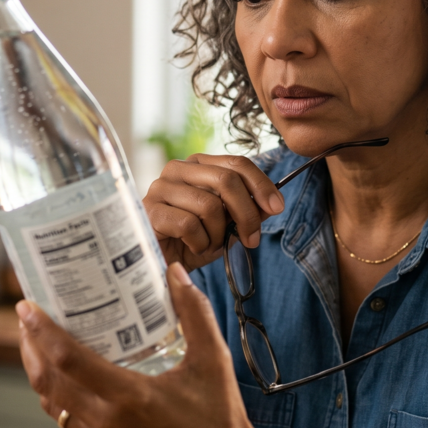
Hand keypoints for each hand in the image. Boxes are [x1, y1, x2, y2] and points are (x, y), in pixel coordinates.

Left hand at [17, 263, 289, 427]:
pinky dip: (55, 394)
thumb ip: (194, 311)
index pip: (68, 360)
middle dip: (30, 346)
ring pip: (52, 403)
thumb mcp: (213, 358)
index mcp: (130, 396)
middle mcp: (108, 421)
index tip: (27, 307)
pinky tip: (61, 375)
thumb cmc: (220, 415)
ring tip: (36, 341)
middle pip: (48, 380)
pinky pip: (66, 420)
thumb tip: (174, 272)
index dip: (41, 332)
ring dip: (38, 371)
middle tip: (27, 316)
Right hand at [143, 154, 284, 270]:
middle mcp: (177, 169)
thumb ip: (248, 211)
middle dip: (246, 213)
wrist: (161, 265)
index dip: (261, 184)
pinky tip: (192, 247)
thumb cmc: (193, 241)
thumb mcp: (227, 225)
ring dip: (218, 234)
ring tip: (209, 244)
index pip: (237, 163)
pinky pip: (189, 224)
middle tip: (251, 239)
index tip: (277, 207)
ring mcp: (160, 188)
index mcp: (198, 165)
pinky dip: (199, 243)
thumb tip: (272, 203)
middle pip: (226, 180)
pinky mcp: (150, 210)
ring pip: (209, 205)